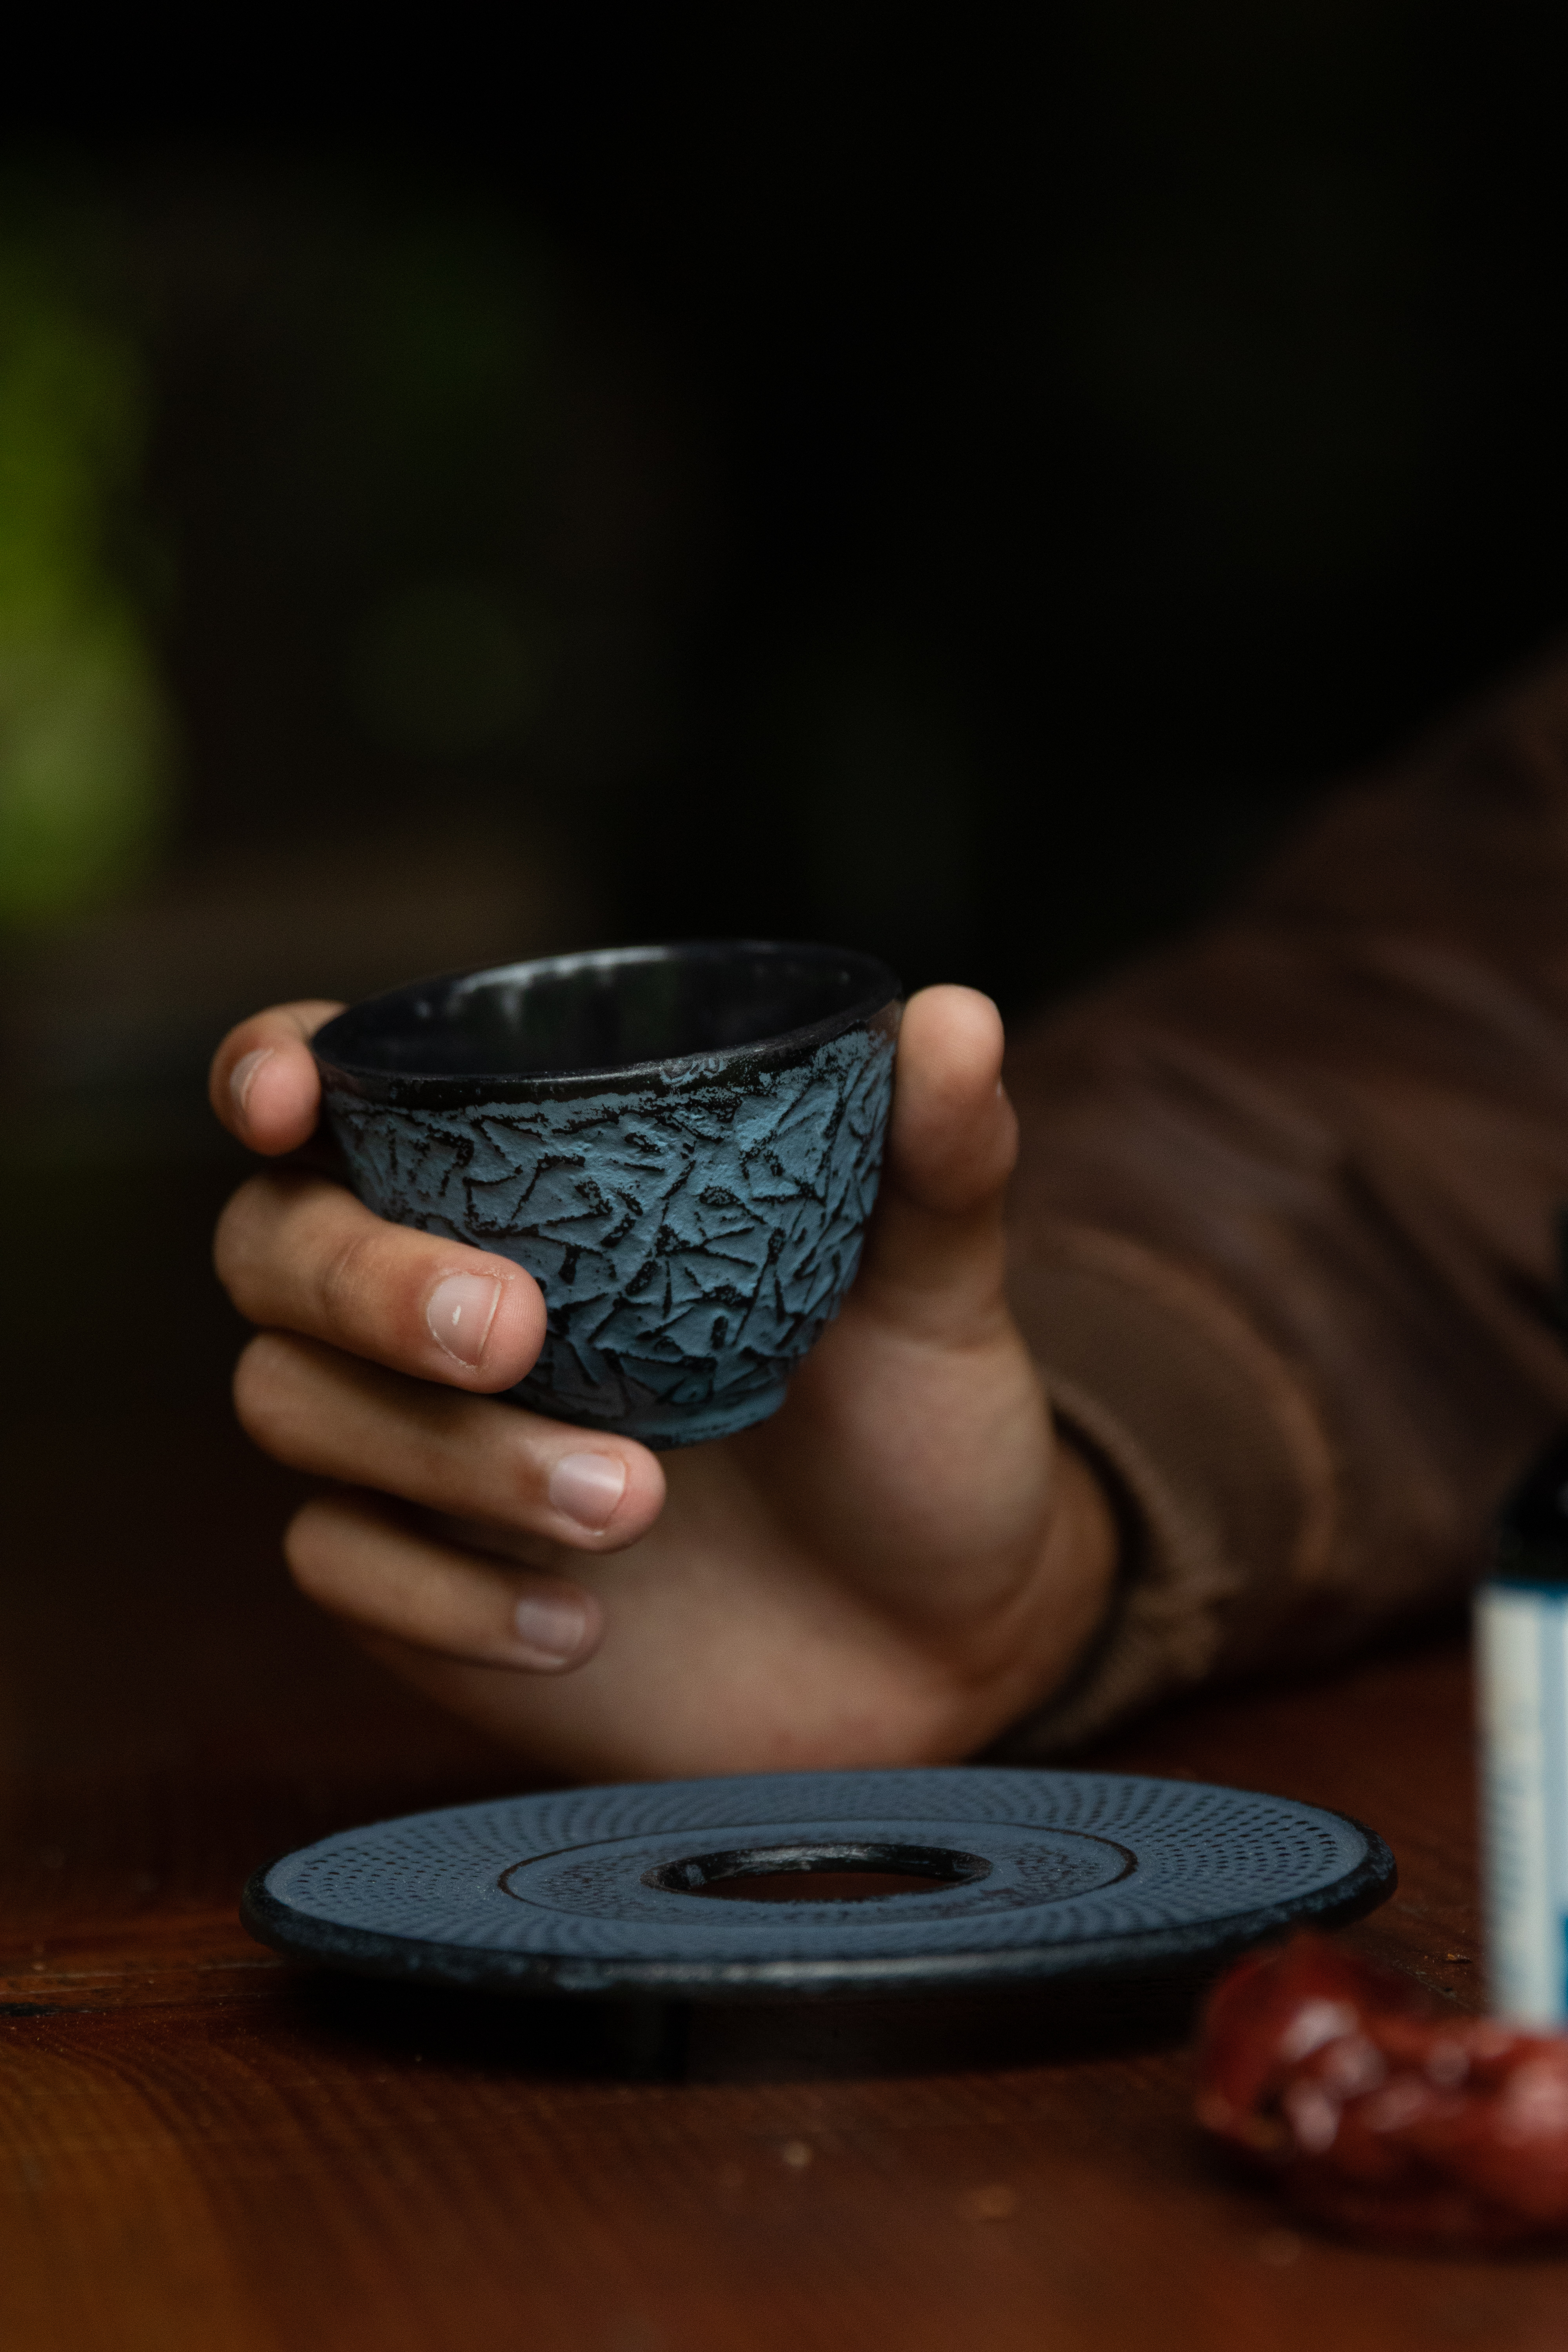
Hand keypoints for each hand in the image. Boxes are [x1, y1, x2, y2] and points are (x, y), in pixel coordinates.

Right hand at [210, 988, 1117, 1779]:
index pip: (343, 1092)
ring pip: (292, 1405)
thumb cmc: (915, 1434)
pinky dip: (443, 1595)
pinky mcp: (414, 1587)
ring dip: (445, 1453)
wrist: (937, 1643)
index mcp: (534, 1188)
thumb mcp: (936, 1292)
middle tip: (517, 1330)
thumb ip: (932, 1157)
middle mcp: (439, 1300)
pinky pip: (338, 1567)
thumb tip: (955, 1017)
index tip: (294, 1099)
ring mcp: (412, 1446)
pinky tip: (578, 1622)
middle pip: (274, 1249)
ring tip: (635, 1501)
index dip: (276, 1070)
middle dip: (368, 1278)